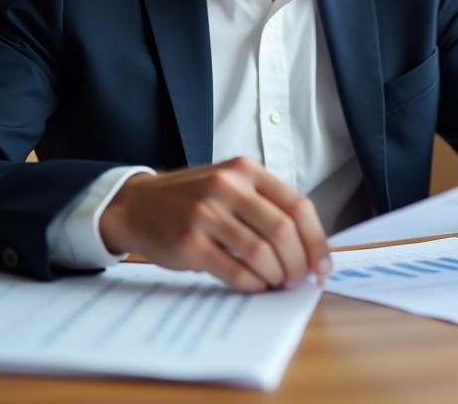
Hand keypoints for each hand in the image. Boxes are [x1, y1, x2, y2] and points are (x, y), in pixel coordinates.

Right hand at [98, 156, 330, 291]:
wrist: (135, 204)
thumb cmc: (189, 199)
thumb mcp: (229, 185)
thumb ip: (264, 205)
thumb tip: (307, 247)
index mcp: (245, 171)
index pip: (297, 206)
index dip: (316, 240)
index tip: (322, 265)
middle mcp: (228, 187)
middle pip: (283, 231)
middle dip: (298, 263)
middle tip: (298, 279)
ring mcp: (207, 213)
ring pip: (262, 253)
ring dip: (276, 276)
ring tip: (276, 283)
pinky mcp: (190, 242)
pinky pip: (235, 270)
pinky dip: (253, 284)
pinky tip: (254, 285)